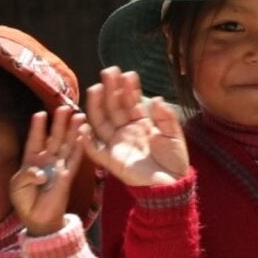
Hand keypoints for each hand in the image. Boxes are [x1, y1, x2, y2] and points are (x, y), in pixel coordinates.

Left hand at [10, 107, 86, 235]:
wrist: (37, 219)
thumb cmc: (25, 201)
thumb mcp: (17, 187)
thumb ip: (26, 176)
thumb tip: (42, 173)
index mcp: (31, 160)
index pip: (34, 140)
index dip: (37, 128)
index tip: (40, 113)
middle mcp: (46, 160)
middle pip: (54, 138)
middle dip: (59, 123)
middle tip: (64, 107)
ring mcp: (58, 167)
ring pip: (67, 145)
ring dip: (72, 130)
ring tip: (78, 115)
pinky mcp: (68, 175)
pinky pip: (75, 159)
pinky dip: (80, 147)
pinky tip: (84, 135)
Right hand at [81, 67, 188, 186]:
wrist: (171, 186)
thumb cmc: (174, 162)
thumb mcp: (174, 136)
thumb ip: (166, 118)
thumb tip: (157, 99)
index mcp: (141, 124)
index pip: (131, 102)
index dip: (128, 88)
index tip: (127, 73)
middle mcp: (125, 131)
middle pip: (114, 107)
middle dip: (111, 89)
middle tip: (108, 71)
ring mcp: (116, 144)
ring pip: (102, 121)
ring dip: (97, 105)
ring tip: (96, 88)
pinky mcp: (110, 160)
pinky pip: (94, 149)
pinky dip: (86, 139)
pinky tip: (83, 124)